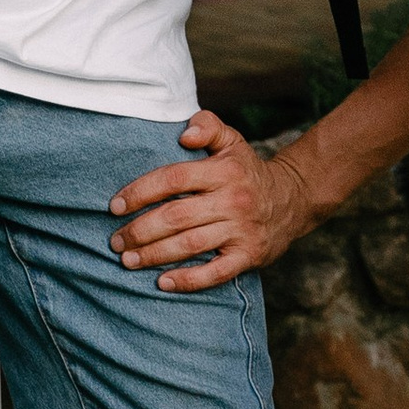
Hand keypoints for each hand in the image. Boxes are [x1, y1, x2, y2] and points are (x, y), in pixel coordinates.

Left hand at [109, 112, 315, 286]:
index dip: (140, 192)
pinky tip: (163, 283)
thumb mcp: (231, 141)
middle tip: (116, 240)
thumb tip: (185, 134)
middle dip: (140, 230)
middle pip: (176, 216)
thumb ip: (207, 126)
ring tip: (128, 261)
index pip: (173, 179)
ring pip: (190, 245)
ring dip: (154, 255)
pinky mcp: (249, 255)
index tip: (115, 206)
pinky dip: (188, 280)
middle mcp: (233, 200)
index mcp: (223, 170)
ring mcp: (241, 230)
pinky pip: (216, 273)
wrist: (292, 199)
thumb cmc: (247, 171)